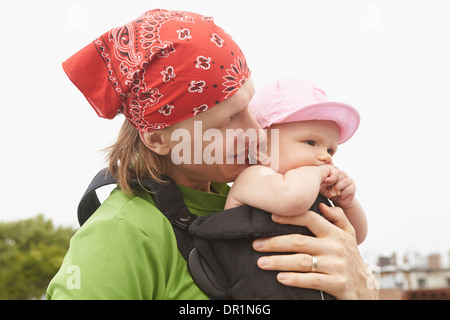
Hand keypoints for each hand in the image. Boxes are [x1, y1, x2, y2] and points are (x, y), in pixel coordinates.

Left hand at [252, 203, 377, 299]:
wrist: (365, 290)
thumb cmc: (351, 260)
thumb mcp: (349, 236)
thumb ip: (338, 218)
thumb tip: (322, 205)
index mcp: (335, 233)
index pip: (311, 219)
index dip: (291, 216)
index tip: (271, 217)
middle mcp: (336, 247)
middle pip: (299, 241)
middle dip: (275, 242)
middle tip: (256, 244)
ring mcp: (337, 266)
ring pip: (302, 261)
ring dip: (279, 261)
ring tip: (261, 262)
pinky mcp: (337, 283)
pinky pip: (312, 280)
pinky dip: (294, 279)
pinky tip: (280, 278)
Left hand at [320, 168, 355, 208]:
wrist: (339, 201)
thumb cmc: (331, 192)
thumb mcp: (324, 187)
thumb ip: (323, 182)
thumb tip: (323, 180)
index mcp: (336, 172)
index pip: (334, 169)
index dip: (330, 176)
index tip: (325, 181)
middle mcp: (343, 174)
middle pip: (340, 174)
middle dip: (334, 183)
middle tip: (329, 189)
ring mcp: (349, 180)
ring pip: (345, 181)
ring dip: (338, 188)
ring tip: (334, 193)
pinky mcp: (353, 187)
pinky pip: (349, 189)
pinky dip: (343, 194)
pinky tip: (340, 196)